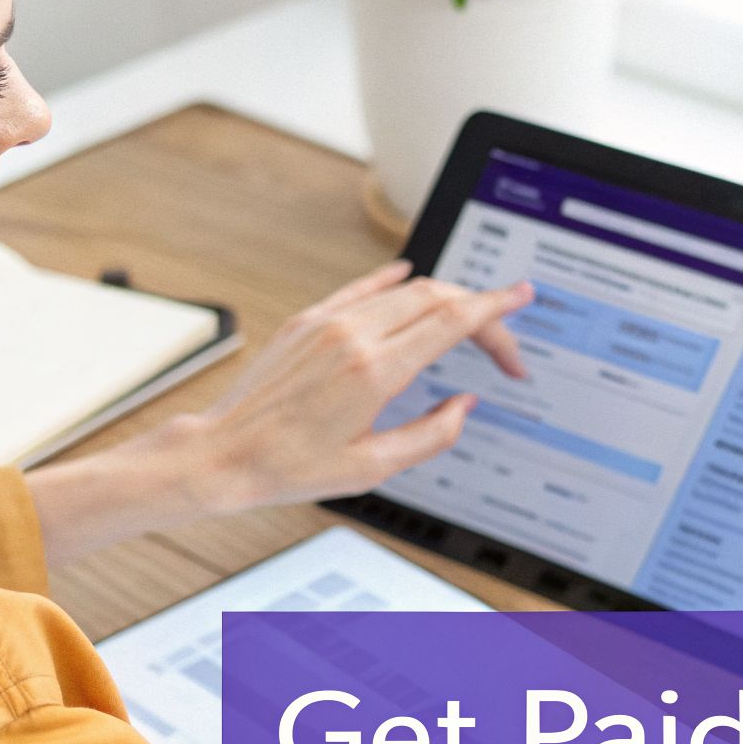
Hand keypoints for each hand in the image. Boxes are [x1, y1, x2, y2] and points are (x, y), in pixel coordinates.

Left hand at [24, 261, 532, 566]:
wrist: (222, 455)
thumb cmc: (289, 469)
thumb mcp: (373, 469)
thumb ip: (431, 436)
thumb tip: (464, 406)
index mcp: (375, 372)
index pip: (454, 321)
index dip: (496, 311)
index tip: (520, 302)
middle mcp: (352, 337)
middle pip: (436, 297)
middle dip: (480, 306)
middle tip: (503, 328)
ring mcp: (326, 324)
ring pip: (402, 289)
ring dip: (443, 294)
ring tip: (468, 308)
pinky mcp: (306, 322)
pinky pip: (360, 288)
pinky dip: (391, 279)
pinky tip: (407, 274)